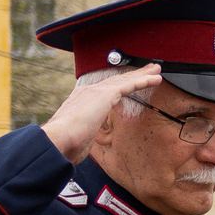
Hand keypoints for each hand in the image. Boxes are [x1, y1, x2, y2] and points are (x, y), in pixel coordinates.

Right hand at [41, 63, 163, 161]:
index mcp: (82, 100)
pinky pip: (129, 85)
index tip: (132, 84)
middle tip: (149, 70)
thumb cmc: (66, 144)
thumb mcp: (79, 137)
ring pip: (125, 80)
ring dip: (142, 74)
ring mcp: (97, 91)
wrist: (58, 140)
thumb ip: (84, 134)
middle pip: (116, 81)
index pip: (106, 90)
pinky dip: (143, 80)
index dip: (121, 86)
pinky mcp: (105, 94)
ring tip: (156, 69)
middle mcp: (89, 92)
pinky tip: (156, 78)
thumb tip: (83, 140)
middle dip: (134, 75)